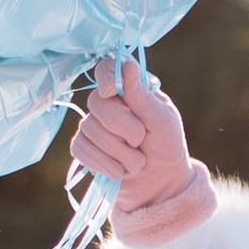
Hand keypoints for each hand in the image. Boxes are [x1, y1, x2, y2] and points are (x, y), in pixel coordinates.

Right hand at [73, 58, 215, 247]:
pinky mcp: (84, 148)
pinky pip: (81, 150)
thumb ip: (142, 96)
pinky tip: (120, 171)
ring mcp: (93, 125)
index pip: (106, 69)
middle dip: (125, 128)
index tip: (112, 91)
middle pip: (98, 103)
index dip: (105, 77)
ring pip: (90, 130)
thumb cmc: (167, 146)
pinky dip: (105, 164)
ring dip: (120, 153)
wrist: (160, 184)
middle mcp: (108, 103)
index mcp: (129, 90)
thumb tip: (127, 64)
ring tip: (137, 161)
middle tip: (142, 140)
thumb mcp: (162, 120)